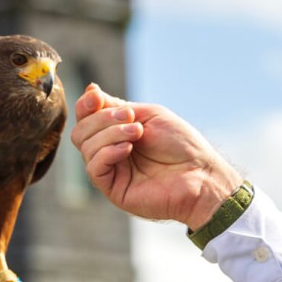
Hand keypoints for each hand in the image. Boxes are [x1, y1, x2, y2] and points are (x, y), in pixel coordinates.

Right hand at [70, 84, 241, 229]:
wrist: (200, 174)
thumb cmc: (181, 144)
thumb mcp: (149, 115)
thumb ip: (117, 106)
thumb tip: (90, 92)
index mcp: (118, 132)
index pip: (87, 118)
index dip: (85, 105)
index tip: (96, 96)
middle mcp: (111, 151)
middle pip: (81, 131)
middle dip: (101, 119)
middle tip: (130, 118)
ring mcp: (112, 171)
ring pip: (87, 147)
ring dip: (110, 134)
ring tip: (137, 132)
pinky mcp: (113, 189)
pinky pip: (94, 169)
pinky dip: (107, 153)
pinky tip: (127, 149)